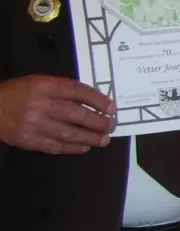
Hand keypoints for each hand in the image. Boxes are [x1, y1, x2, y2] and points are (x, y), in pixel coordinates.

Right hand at [0, 75, 114, 153]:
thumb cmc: (18, 94)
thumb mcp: (39, 83)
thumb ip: (63, 90)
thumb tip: (92, 100)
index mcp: (43, 86)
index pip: (77, 92)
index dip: (97, 100)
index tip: (111, 107)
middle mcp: (40, 104)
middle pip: (77, 114)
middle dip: (98, 122)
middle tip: (111, 125)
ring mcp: (35, 124)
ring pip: (70, 133)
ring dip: (91, 138)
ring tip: (104, 139)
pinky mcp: (31, 140)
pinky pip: (58, 146)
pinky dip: (74, 147)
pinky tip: (85, 147)